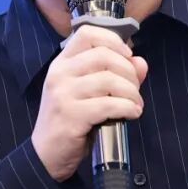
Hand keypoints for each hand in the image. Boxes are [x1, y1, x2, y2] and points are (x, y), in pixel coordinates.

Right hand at [32, 25, 147, 181]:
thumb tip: (141, 62)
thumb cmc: (70, 121)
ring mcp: (63, 94)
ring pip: (109, 80)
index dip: (113, 40)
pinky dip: (127, 108)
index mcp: (62, 63)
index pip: (87, 33)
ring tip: (136, 104)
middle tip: (135, 89)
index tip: (128, 55)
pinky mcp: (71, 116)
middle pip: (103, 56)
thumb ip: (115, 75)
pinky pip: (108, 105)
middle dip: (128, 72)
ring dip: (131, 93)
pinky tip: (132, 114)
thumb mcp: (89, 94)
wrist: (46, 155)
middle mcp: (60, 74)